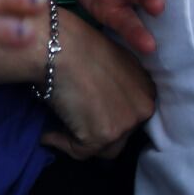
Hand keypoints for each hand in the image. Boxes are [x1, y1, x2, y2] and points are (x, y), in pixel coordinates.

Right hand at [40, 10, 155, 158]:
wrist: (58, 45)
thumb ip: (113, 81)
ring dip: (80, 141)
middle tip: (71, 125)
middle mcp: (143, 108)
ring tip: (56, 129)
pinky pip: (79, 151)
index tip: (85, 115)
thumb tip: (97, 100)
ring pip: (104, 149)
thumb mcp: (107, 59)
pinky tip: (46, 133)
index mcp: (147, 88)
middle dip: (96, 133)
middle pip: (121, 135)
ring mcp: (125, 123)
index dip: (106, 117)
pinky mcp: (103, 135)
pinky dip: (60, 143)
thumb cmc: (73, 43)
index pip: (131, 115)